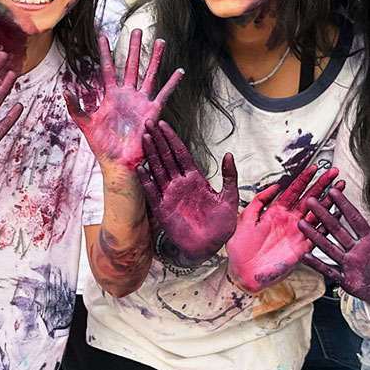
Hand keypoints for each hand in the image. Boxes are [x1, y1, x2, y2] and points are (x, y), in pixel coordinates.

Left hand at [65, 29, 182, 172]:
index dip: (105, 53)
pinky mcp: (153, 111)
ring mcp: (141, 102)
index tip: (103, 36)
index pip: (108, 69)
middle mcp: (127, 95)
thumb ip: (75, 108)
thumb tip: (65, 90)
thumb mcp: (85, 125)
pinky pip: (164, 94)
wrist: (119, 163)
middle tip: (137, 30)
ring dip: (155, 58)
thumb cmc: (102, 147)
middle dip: (134, 48)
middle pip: (131, 65)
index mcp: (111, 96)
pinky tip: (179, 71)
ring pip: (149, 74)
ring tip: (160, 41)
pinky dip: (172, 83)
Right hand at [137, 119, 238, 265]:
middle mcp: (180, 184)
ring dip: (151, 154)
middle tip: (148, 123)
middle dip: (157, 140)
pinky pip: (152, 191)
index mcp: (195, 179)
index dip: (172, 139)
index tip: (163, 125)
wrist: (210, 247)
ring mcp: (170, 195)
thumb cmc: (221, 224)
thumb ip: (229, 176)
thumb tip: (229, 154)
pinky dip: (146, 180)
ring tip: (143, 138)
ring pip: (158, 170)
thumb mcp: (229, 198)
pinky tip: (140, 167)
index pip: (181, 154)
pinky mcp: (162, 209)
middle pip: (166, 157)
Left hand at [226, 163, 338, 292]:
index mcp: (276, 211)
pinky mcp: (301, 248)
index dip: (304, 178)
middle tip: (334, 173)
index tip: (315, 167)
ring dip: (329, 201)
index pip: (293, 190)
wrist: (242, 272)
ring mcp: (297, 233)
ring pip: (317, 214)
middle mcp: (289, 220)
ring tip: (340, 188)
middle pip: (310, 198)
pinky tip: (338, 214)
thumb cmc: (240, 247)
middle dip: (322, 185)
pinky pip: (318, 234)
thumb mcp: (245, 218)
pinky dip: (328, 225)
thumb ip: (259, 201)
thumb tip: (275, 185)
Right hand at [300, 192, 369, 306]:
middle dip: (323, 215)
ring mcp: (349, 264)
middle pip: (337, 229)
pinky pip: (329, 270)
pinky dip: (317, 263)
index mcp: (369, 239)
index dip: (344, 205)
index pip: (354, 218)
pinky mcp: (346, 280)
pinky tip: (305, 254)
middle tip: (310, 200)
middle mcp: (356, 249)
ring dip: (315, 236)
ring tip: (301, 223)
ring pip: (329, 247)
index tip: (333, 190)